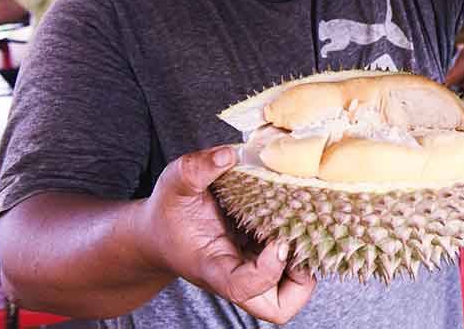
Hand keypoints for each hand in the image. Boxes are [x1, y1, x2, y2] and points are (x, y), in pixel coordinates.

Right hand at [138, 146, 315, 322]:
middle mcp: (237, 276)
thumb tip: (228, 155)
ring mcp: (252, 271)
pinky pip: (291, 269)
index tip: (278, 240)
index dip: (269, 269)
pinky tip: (300, 220)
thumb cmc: (167, 212)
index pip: (244, 288)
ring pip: (290, 292)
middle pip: (278, 308)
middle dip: (300, 282)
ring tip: (306, 229)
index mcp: (213, 267)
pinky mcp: (260, 260)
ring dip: (306, 264)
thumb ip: (197, 168)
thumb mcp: (174, 183)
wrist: (157, 234)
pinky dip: (302, 249)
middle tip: (302, 243)